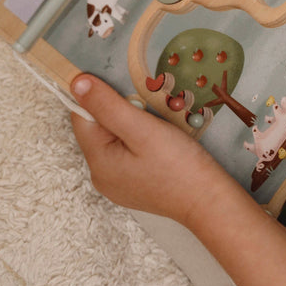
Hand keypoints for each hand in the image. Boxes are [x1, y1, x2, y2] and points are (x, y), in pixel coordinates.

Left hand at [69, 74, 227, 224]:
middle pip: (98, 129)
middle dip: (119, 112)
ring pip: (114, 140)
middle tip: (148, 111)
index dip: (100, 98)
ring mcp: (117, 184)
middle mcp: (101, 176)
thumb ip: (108, 106)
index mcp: (98, 162)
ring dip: (131, 125)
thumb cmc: (178, 165)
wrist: (209, 201)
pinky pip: (126, 154)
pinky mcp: (133, 186)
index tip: (128, 92)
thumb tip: (77, 84)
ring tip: (157, 127)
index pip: (82, 117)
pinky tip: (160, 143)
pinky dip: (139, 141)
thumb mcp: (142, 129)